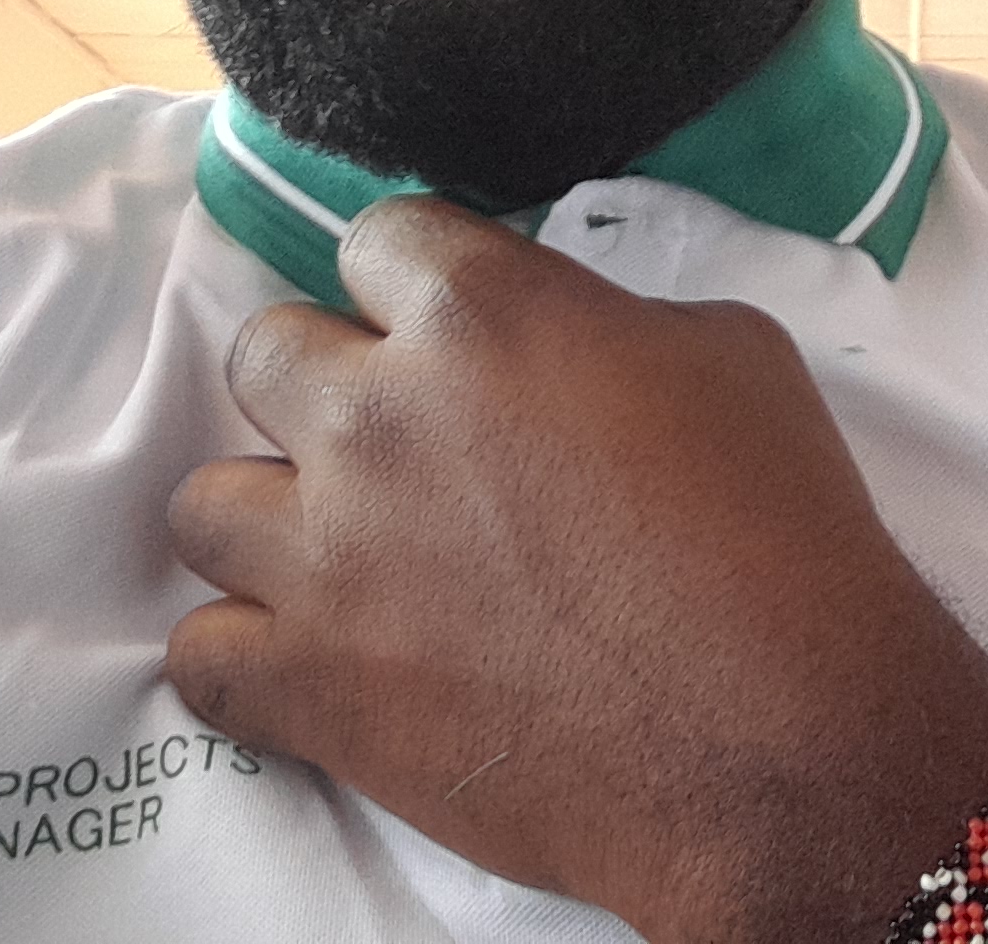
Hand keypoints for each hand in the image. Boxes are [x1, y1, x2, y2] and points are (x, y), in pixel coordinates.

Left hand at [166, 197, 987, 943]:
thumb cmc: (782, 537)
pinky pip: (198, 657)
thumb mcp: (725, 352)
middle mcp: (374, 412)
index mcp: (476, 310)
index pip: (375, 239)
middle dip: (320, 387)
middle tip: (392, 448)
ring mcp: (327, 554)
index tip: (443, 334)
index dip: (410, 286)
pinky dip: (241, 661)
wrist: (789, 750)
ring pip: (203, 502)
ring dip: (266, 521)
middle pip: (262, 352)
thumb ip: (598, 318)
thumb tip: (555, 341)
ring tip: (335, 557)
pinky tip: (300, 662)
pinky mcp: (314, 687)